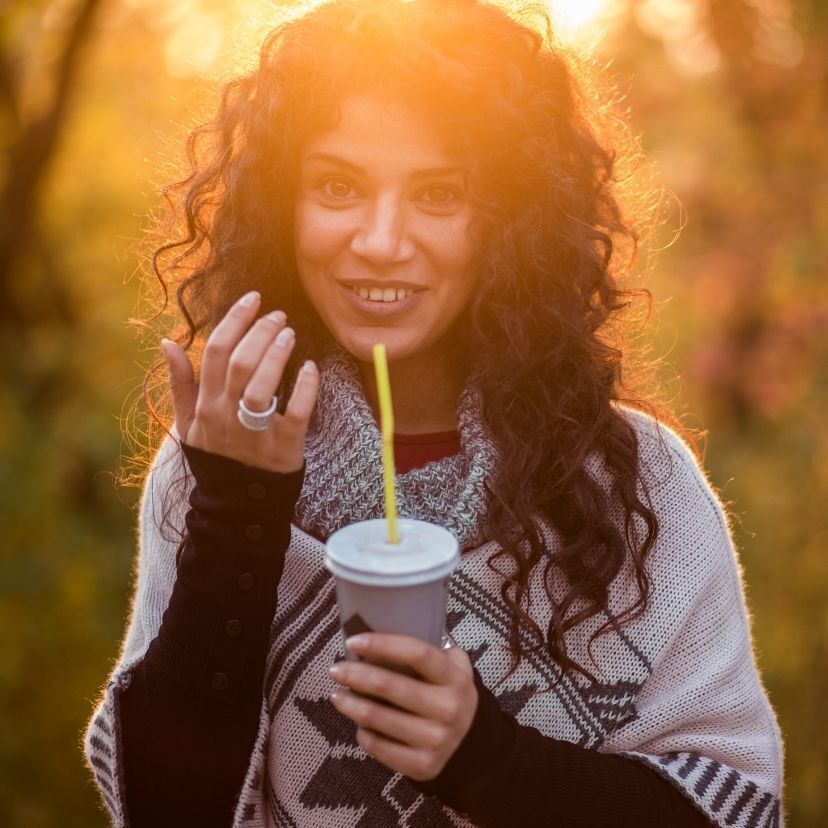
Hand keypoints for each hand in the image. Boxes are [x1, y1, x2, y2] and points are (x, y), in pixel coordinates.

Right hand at [162, 290, 319, 472]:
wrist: (237, 504)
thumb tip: (168, 342)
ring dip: (278, 354)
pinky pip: (297, 412)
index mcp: (205, 406)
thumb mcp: (188, 424)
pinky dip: (306, 388)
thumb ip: (180, 384)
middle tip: (278, 315)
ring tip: (290, 334)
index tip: (252, 300)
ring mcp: (255, 432)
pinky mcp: (284, 447)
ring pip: (263, 385)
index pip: (214, 352)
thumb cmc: (216, 457)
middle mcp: (226, 416)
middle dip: (260, 331)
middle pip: (240, 362)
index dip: (234, 320)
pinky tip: (311, 368)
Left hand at [328, 633, 477, 780]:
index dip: (382, 644)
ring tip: (336, 694)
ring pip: (377, 718)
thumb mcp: (451, 669)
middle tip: (335, 669)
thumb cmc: (448, 695)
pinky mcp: (423, 765)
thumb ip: (427, 651)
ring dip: (349, 703)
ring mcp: (436, 740)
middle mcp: (448, 709)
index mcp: (455, 679)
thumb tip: (377, 637)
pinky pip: (378, 747)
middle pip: (388, 685)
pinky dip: (362, 733)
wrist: (471, 744)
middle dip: (355, 674)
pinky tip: (357, 723)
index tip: (353, 641)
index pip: (417, 653)